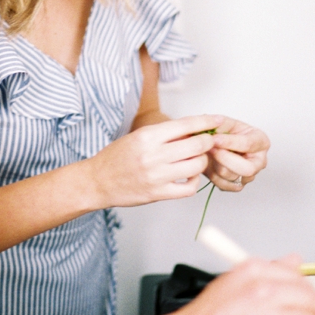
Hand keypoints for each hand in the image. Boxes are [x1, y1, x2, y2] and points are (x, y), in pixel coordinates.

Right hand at [85, 115, 219, 208]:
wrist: (98, 181)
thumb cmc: (117, 157)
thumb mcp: (138, 137)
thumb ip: (164, 134)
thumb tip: (193, 130)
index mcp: (148, 136)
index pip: (186, 124)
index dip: (206, 121)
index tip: (217, 120)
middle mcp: (153, 155)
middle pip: (197, 145)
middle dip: (207, 142)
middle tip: (208, 142)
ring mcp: (157, 176)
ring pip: (197, 166)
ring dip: (202, 161)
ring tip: (196, 159)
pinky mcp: (158, 193)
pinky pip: (189, 188)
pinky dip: (194, 181)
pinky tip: (189, 176)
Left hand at [203, 115, 268, 191]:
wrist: (217, 145)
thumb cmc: (226, 133)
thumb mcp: (224, 123)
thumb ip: (219, 122)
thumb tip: (212, 123)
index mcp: (261, 142)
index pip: (248, 144)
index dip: (229, 142)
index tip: (213, 138)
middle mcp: (260, 161)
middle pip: (247, 168)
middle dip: (225, 159)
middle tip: (210, 148)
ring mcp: (250, 175)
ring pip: (231, 176)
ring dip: (215, 164)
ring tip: (208, 153)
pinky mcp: (237, 185)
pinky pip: (224, 185)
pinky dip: (213, 175)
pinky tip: (210, 163)